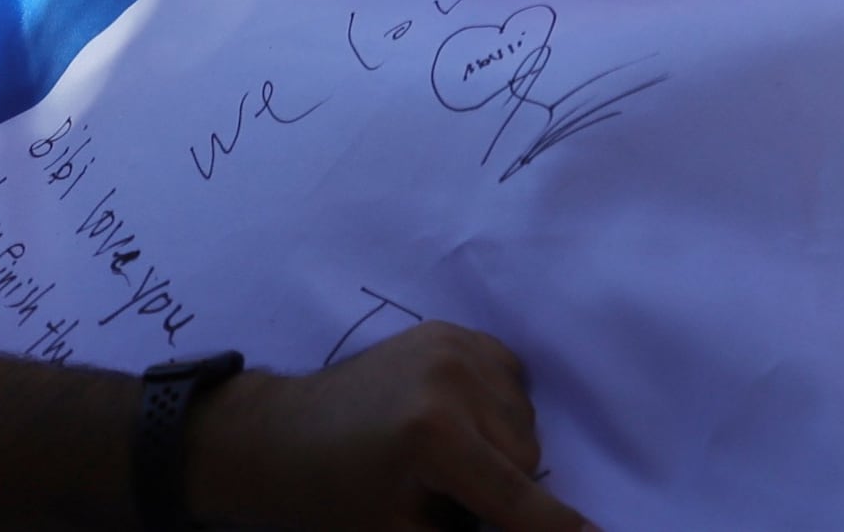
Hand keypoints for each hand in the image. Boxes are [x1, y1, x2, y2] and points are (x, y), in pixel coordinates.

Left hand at [189, 322, 597, 531]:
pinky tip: (456, 422)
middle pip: (525, 458)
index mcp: (435, 436)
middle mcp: (453, 378)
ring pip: (525, 421)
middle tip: (444, 498)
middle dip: (500, 489)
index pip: (518, 498)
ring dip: (500, 450)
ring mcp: (454, 345)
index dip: (560, 529)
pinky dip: (497, 409)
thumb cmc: (337, 501)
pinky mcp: (451, 331)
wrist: (283, 435)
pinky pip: (512, 381)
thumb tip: (518, 524)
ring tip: (442, 462)